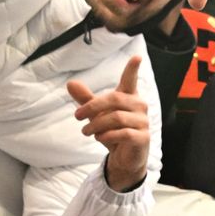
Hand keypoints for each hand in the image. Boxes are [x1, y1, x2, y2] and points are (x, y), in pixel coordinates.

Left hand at [70, 56, 152, 191]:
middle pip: (115, 99)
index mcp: (129, 97)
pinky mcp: (143, 138)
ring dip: (96, 125)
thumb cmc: (113, 132)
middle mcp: (139, 106)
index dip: (133, 69)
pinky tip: (99, 138)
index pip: (131, 80)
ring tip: (86, 131)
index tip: (137, 57)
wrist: (124, 158)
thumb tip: (70, 83)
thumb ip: (86, 100)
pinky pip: (123, 133)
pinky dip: (107, 136)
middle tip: (77, 115)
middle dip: (92, 106)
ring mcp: (143, 122)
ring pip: (116, 118)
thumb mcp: (97, 115)